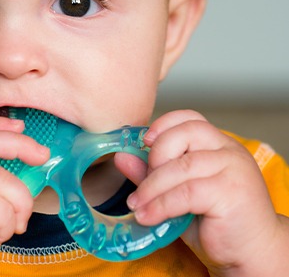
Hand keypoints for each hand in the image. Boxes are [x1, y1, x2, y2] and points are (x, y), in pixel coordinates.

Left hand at [116, 110, 288, 276]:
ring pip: (181, 166)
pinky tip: (148, 216)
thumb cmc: (214, 221)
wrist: (251, 254)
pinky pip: (186, 192)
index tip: (143, 142)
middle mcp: (229, 150)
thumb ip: (152, 172)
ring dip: (151, 187)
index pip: (190, 118)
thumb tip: (121, 156)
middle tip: (142, 184)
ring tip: (137, 205)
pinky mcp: (231, 193)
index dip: (163, 124)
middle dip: (155, 157)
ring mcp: (233, 169)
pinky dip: (161, 205)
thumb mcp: (177, 192)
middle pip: (184, 134)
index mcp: (218, 144)